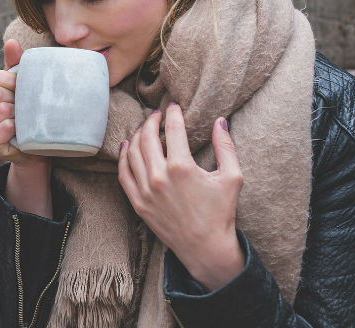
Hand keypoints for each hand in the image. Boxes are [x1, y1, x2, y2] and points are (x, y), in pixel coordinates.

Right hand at [0, 39, 47, 169]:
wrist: (30, 147)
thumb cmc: (20, 113)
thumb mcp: (15, 88)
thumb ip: (13, 64)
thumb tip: (11, 42)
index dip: (9, 79)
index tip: (21, 87)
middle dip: (15, 97)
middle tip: (24, 105)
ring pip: (2, 110)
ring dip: (19, 112)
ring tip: (23, 118)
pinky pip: (5, 127)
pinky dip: (18, 126)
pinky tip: (20, 130)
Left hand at [117, 102, 244, 290]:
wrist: (206, 247)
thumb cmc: (221, 213)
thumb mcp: (232, 177)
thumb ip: (226, 146)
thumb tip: (220, 121)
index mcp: (182, 167)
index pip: (172, 129)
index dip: (172, 114)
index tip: (173, 106)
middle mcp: (159, 177)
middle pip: (147, 137)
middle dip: (151, 121)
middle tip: (157, 114)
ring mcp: (145, 190)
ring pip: (132, 152)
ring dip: (137, 135)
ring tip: (145, 128)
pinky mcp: (137, 202)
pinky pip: (123, 173)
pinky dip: (123, 157)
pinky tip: (127, 146)